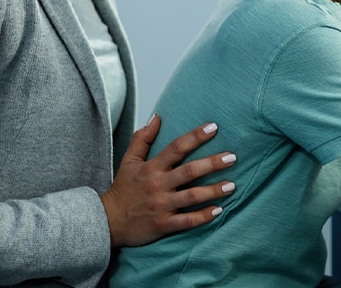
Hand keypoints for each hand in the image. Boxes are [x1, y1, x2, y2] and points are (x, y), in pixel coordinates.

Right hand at [100, 115, 236, 246]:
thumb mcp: (129, 161)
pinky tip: (219, 210)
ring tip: (232, 185)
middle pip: (189, 171)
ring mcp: (161, 206)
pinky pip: (187, 221)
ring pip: (192, 197)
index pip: (176, 148)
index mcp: (152, 168)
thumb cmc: (123, 189)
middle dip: (212, 163)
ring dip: (213, 191)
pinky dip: (203, 217)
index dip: (195, 136)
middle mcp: (158, 185)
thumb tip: (157, 116)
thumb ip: (142, 138)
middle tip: (233, 157)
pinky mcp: (163, 225)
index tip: (214, 127)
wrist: (108, 222)